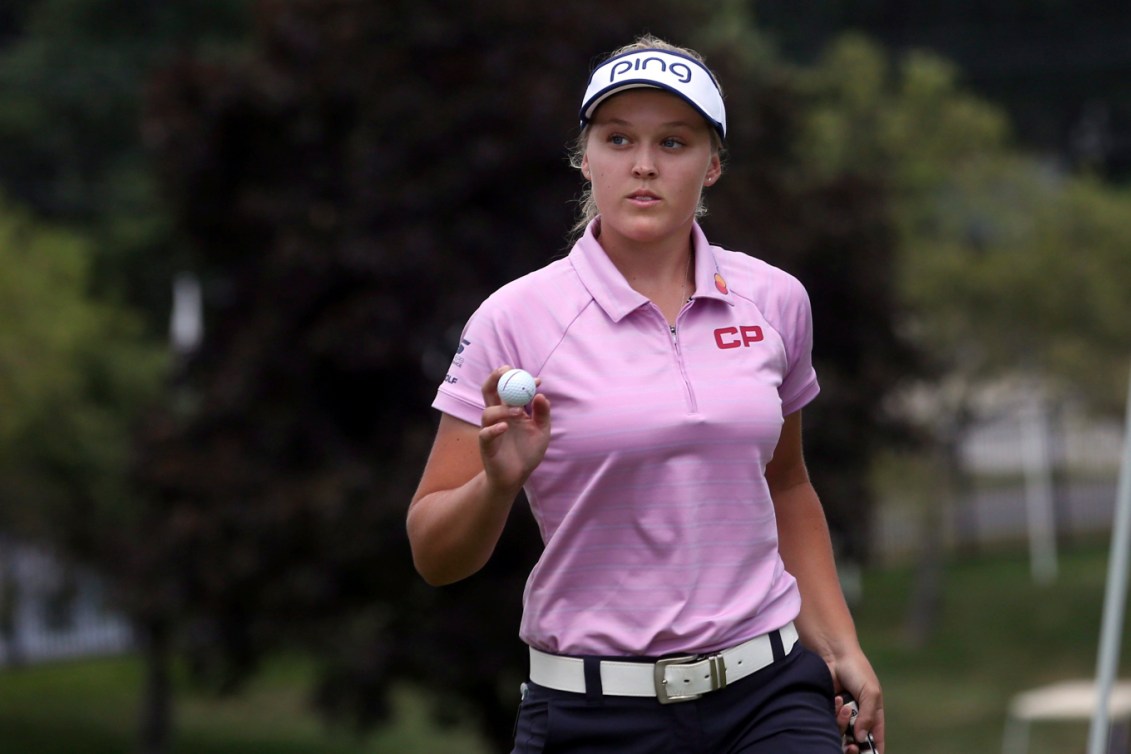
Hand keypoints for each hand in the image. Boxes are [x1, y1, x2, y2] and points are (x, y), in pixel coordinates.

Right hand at [478, 365, 550, 491]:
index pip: (509, 388)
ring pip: (488, 412)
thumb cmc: (528, 451)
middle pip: (489, 391)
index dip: (520, 380)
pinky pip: (485, 434)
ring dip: (503, 408)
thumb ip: (543, 414)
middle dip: (495, 378)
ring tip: (520, 412)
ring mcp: (490, 430)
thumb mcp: (542, 431)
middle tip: (508, 371)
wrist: (518, 476)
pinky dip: (494, 429)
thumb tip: (542, 395)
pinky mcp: (487, 446)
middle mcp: (498, 416)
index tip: (537, 381)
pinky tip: (505, 427)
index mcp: (510, 409)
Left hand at [831, 651, 883, 752]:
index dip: (873, 750)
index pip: (875, 740)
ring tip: (843, 704)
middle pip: (856, 743)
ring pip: (841, 734)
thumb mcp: (870, 692)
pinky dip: (833, 714)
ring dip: (842, 723)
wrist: (833, 654)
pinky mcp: (826, 710)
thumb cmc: (856, 670)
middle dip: (854, 746)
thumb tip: (859, 739)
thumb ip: (868, 717)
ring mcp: (841, 715)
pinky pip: (828, 723)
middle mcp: (857, 717)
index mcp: (873, 714)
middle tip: (851, 746)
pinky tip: (836, 699)